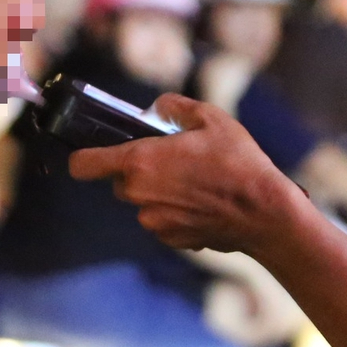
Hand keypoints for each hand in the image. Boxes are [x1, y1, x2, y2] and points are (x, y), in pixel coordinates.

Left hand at [69, 95, 302, 254]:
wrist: (264, 214)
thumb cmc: (238, 163)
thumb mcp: (211, 119)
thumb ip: (176, 107)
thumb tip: (157, 107)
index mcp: (140, 161)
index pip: (83, 165)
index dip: (82, 159)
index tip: (91, 155)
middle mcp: (139, 194)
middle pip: (119, 182)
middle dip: (138, 172)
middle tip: (172, 161)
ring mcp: (153, 220)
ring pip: (142, 202)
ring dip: (158, 193)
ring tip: (194, 183)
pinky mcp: (169, 239)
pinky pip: (161, 221)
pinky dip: (174, 212)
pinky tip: (201, 203)